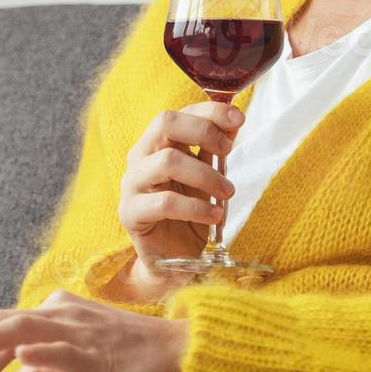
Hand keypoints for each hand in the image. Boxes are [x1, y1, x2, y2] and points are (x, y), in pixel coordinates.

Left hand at [0, 289, 189, 371]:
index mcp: (56, 310)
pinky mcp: (96, 350)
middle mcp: (62, 313)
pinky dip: (38, 353)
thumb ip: (48, 367)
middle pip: (4, 322)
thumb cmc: (129, 353)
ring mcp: (78, 328)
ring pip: (23, 329)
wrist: (174, 348)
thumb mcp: (79, 359)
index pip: (5, 325)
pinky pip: (62, 349)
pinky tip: (18, 359)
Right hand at [115, 101, 243, 300]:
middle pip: (164, 123)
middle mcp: (140, 157)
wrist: (171, 260)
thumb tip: (234, 119)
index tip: (239, 119)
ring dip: (205, 174)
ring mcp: (132, 184)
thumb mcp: (207, 177)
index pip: (179, 113)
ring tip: (227, 192)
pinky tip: (214, 215)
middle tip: (228, 151)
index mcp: (156, 144)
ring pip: (166, 161)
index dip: (209, 111)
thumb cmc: (189, 213)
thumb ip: (215, 149)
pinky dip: (195, 207)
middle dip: (204, 131)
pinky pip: (165, 203)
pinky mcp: (131, 213)